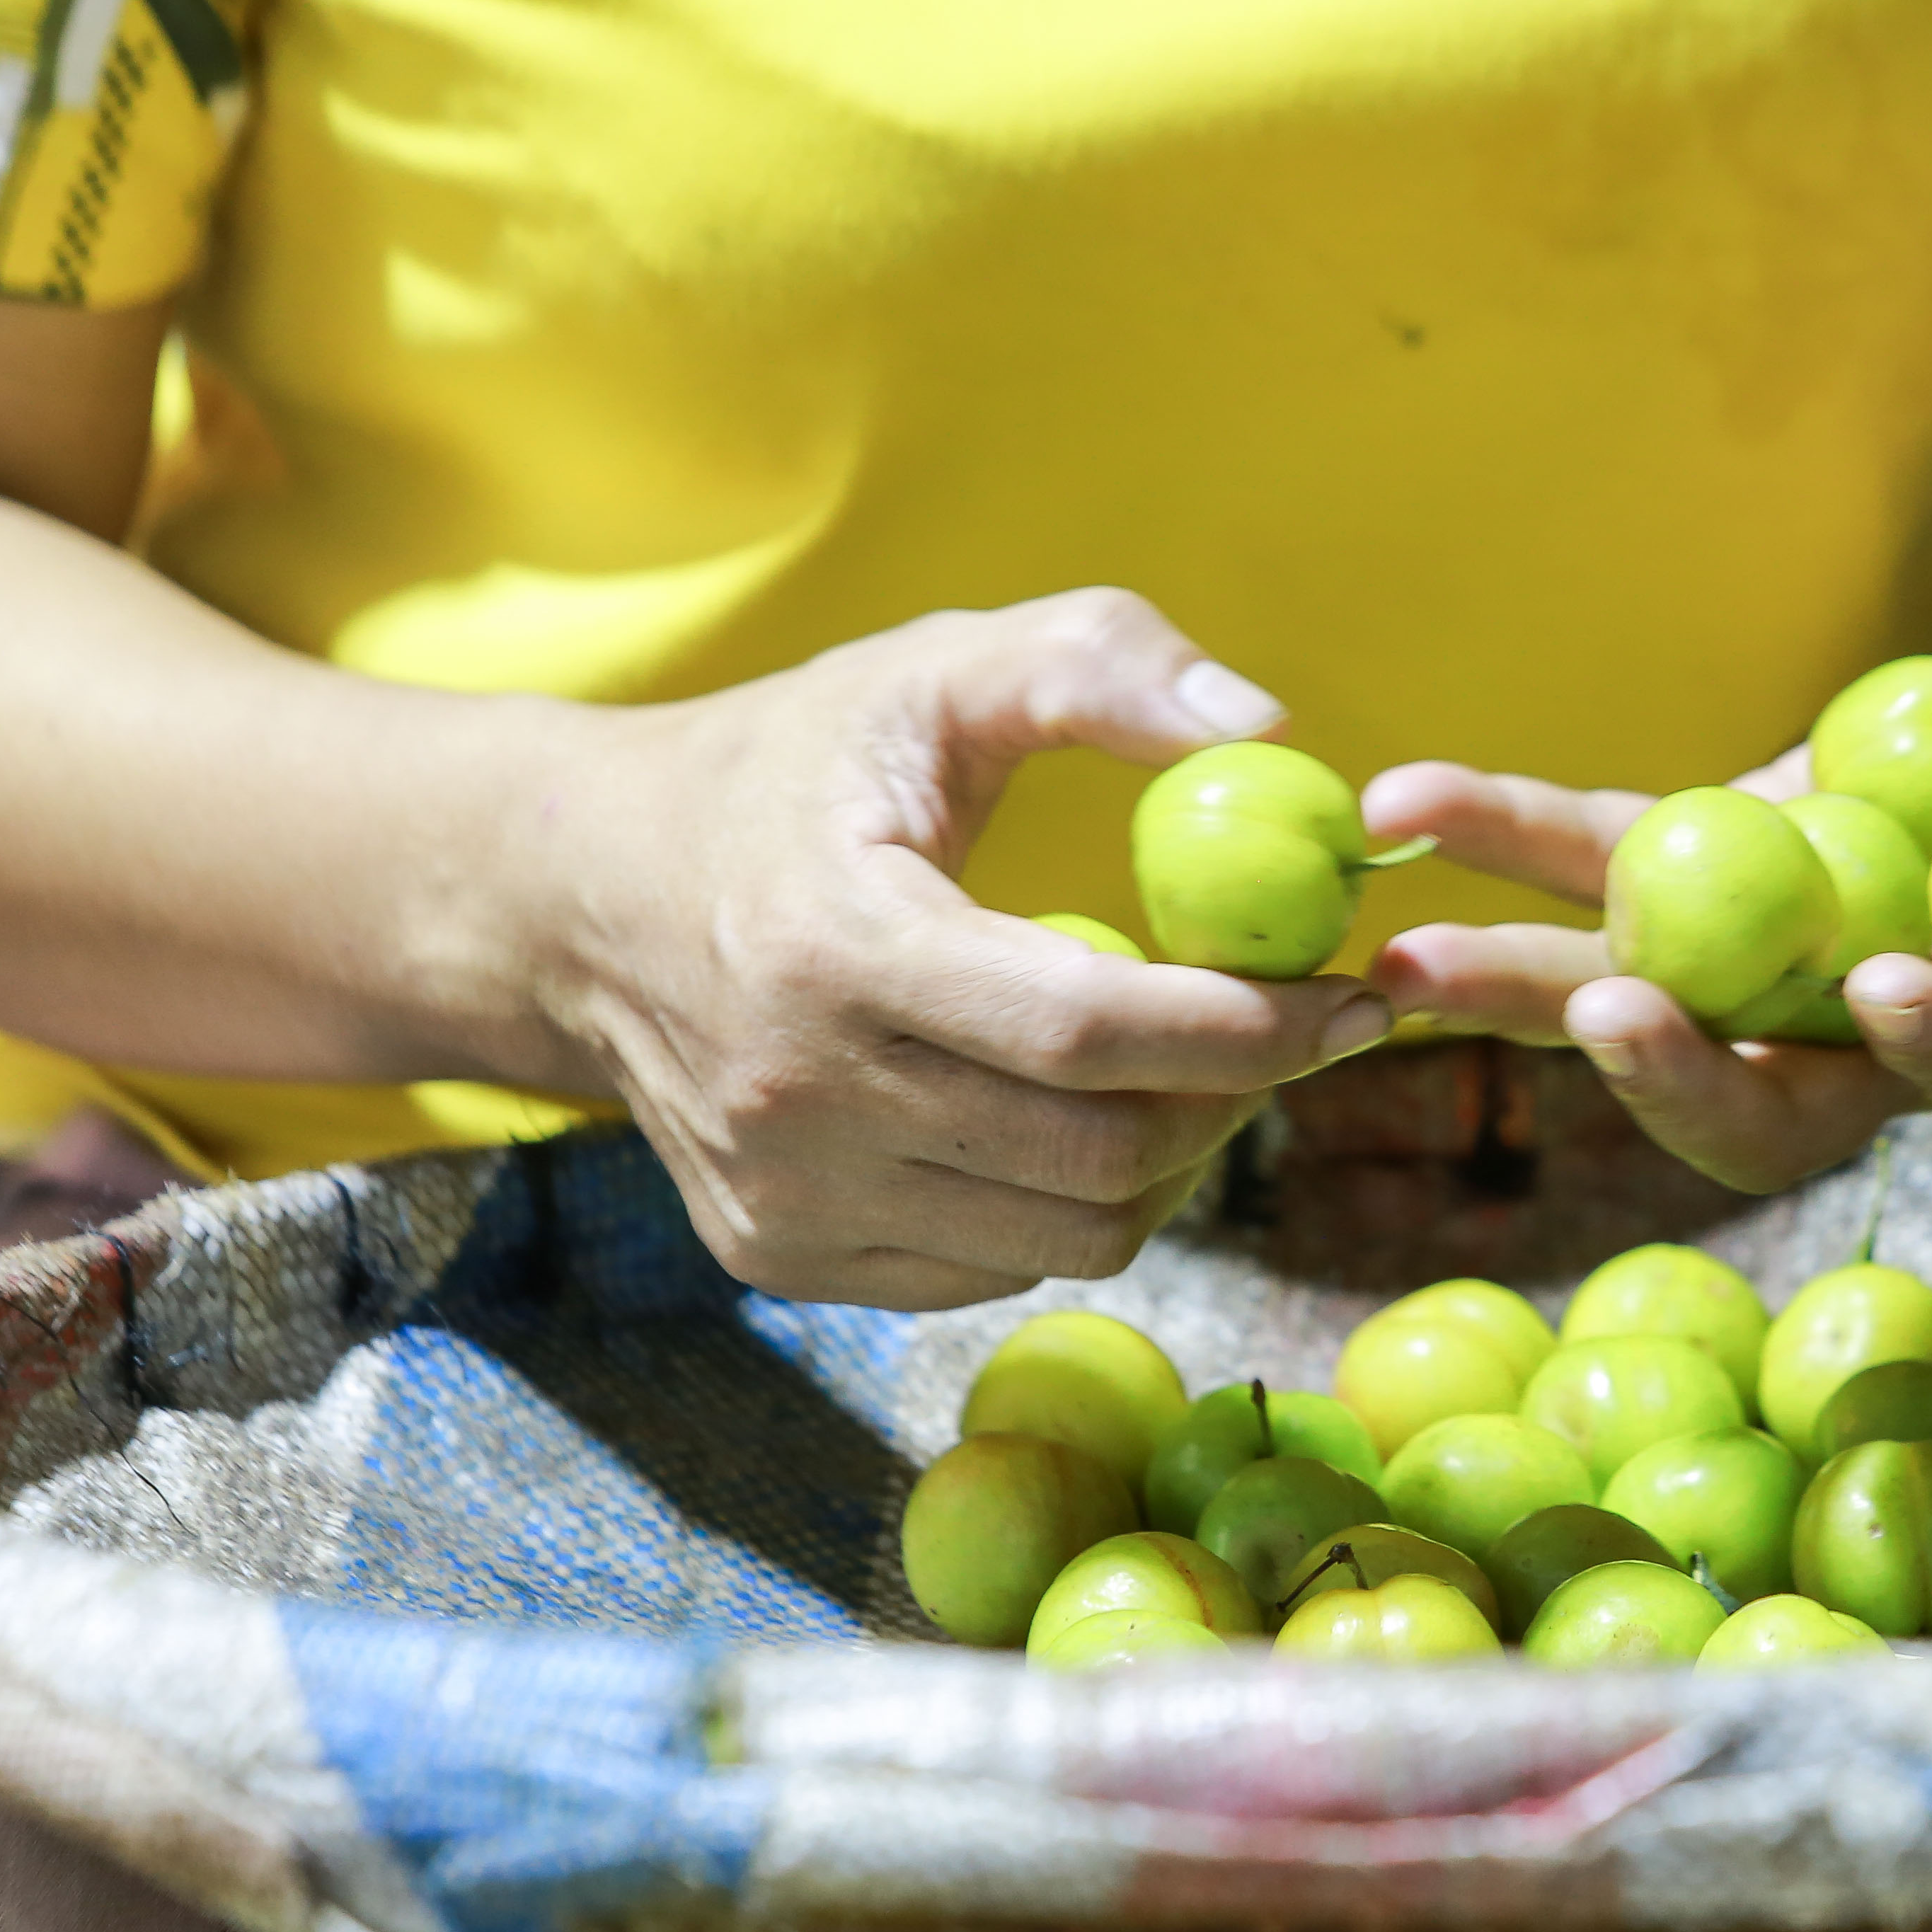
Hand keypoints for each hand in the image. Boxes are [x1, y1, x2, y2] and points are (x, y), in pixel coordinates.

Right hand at [523, 589, 1387, 1305]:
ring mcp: (781, 1198)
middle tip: (1293, 1034)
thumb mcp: (931, 670)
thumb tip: (1272, 737)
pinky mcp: (780, 1259)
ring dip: (1171, 1162)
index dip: (1250, 1028)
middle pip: (1096, 1153)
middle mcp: (793, 1098)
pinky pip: (997, 1267)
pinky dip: (1070, 1204)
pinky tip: (1069, 1115)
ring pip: (1067, 1236)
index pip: (1089, 1030)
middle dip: (1236, 1100)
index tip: (1356, 996)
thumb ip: (1101, 665)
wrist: (575, 899)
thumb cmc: (788, 769)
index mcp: (831, 948)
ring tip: (1190, 1069)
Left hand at [1362, 659, 1931, 1193]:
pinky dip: (1513, 835)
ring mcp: (1786, 964)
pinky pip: (1606, 859)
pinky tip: (1407, 800)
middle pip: (1748, 1086)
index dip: (1915, 1050)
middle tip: (1579, 1018)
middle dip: (1648, 1065)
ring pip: (1639, 987)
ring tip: (1396, 954)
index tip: (1880, 996)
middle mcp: (1874, 1044)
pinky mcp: (1733, 863)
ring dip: (1518, 976)